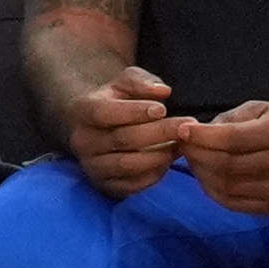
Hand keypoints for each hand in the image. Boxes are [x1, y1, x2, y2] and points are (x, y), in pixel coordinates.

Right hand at [66, 61, 187, 198]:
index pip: (105, 112)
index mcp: (83, 110)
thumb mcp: (126, 82)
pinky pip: (133, 185)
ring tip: (181, 143)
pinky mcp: (106, 185)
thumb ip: (142, 82)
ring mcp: (92, 166)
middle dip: (159, 133)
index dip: (135, 111)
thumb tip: (163, 92)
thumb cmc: (117, 100)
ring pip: (128, 164)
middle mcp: (82, 141)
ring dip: (159, 155)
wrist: (99, 128)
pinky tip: (169, 159)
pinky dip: (155, 174)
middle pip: (122, 139)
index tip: (163, 108)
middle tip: (186, 127)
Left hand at [177, 97, 268, 214]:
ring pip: (228, 187)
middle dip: (197, 155)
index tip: (182, 129)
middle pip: (226, 165)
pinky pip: (236, 204)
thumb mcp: (261, 108)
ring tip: (193, 160)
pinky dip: (214, 192)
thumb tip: (195, 132)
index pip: (232, 139)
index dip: (202, 136)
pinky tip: (207, 178)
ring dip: (202, 175)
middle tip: (183, 146)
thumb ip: (229, 119)